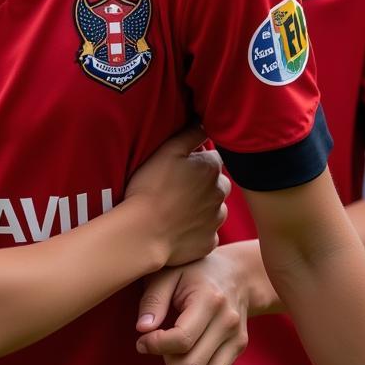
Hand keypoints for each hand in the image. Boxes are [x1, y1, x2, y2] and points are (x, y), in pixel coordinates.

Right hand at [125, 127, 230, 266]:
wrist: (144, 233)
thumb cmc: (151, 187)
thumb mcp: (167, 151)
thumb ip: (190, 133)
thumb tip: (205, 121)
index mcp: (212, 168)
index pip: (213, 158)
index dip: (196, 161)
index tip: (179, 167)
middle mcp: (220, 193)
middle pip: (217, 183)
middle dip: (204, 184)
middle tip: (178, 188)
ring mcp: (216, 220)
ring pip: (214, 208)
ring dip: (202, 207)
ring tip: (177, 209)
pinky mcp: (210, 242)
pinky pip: (207, 232)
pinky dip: (197, 230)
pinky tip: (179, 228)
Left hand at [134, 247, 249, 364]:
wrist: (234, 272)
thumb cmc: (194, 270)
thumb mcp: (168, 273)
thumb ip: (153, 299)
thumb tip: (142, 329)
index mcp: (209, 299)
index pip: (182, 339)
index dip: (156, 345)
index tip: (142, 340)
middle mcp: (227, 320)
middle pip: (192, 364)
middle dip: (167, 361)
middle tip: (157, 344)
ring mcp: (236, 336)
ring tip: (172, 349)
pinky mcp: (240, 346)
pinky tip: (186, 353)